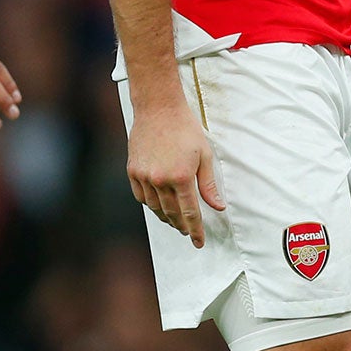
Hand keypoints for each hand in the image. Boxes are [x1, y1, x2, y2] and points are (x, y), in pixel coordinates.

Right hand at [126, 97, 224, 246]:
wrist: (158, 108)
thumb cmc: (185, 129)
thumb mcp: (205, 155)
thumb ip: (208, 185)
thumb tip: (217, 206)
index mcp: (181, 177)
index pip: (190, 213)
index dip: (195, 230)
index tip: (199, 242)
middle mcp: (160, 180)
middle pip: (172, 214)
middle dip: (181, 226)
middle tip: (188, 232)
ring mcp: (144, 176)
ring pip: (155, 208)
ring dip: (166, 218)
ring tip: (175, 222)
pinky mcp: (132, 171)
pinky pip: (141, 197)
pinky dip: (151, 205)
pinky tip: (159, 207)